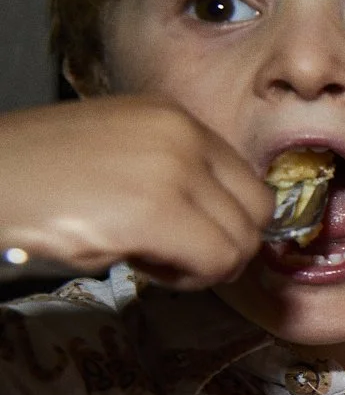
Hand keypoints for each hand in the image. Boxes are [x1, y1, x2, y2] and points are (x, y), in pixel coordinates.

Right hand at [0, 97, 270, 288]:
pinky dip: (184, 277)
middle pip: (257, 212)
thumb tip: (224, 221)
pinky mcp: (155, 212)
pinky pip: (214, 262)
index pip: (248, 181)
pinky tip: (140, 262)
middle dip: (224, 244)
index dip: (227, 220)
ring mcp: (172, 170)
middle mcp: (182, 135)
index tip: (187, 234)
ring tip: (147, 255)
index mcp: (173, 116)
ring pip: (240, 243)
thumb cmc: (36, 178)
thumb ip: (175, 172)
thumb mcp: (119, 153)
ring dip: (201, 265)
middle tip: (172, 252)